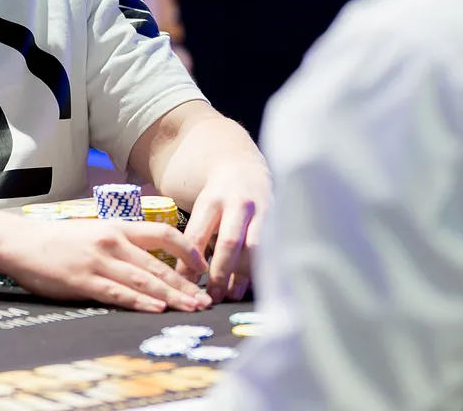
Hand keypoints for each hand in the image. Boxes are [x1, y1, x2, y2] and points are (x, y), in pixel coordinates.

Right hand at [0, 217, 208, 313]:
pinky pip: (118, 292)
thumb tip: (150, 261)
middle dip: (185, 284)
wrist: (20, 242)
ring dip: (171, 296)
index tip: (202, 266)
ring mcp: (98, 261)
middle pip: (158, 264)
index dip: (187, 250)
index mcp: (117, 227)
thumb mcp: (94, 232)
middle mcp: (112, 241)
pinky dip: (140, 301)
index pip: (162, 233)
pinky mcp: (83, 280)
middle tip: (206, 299)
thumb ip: (120, 244)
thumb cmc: (57, 240)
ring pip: (143, 279)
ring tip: (192, 307)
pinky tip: (157, 308)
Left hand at [185, 158, 272, 302]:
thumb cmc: (218, 196)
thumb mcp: (201, 208)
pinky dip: (262, 269)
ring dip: (243, 275)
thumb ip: (196, 237)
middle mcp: (238, 204)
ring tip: (231, 295)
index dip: (191, 262)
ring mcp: (262, 211)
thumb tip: (185, 278)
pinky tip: (251, 285)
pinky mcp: (278, 220)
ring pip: (255, 248)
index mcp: (211, 200)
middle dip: (220, 272)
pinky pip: (271, 249)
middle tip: (212, 296)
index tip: (186, 283)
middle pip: (229, 242)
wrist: (245, 166)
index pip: (198, 235)